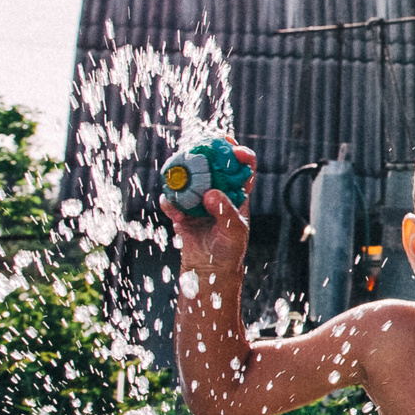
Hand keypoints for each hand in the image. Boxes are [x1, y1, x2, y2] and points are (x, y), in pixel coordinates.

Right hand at [169, 144, 256, 273]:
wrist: (208, 270)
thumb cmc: (229, 250)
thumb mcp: (234, 232)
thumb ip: (225, 212)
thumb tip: (210, 193)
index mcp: (238, 195)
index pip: (244, 169)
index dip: (242, 154)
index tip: (234, 148)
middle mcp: (219, 193)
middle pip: (214, 166)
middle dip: (207, 152)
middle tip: (200, 143)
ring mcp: (199, 201)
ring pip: (190, 179)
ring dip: (183, 171)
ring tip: (177, 166)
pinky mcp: (182, 212)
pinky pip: (172, 202)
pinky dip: (169, 202)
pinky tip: (170, 205)